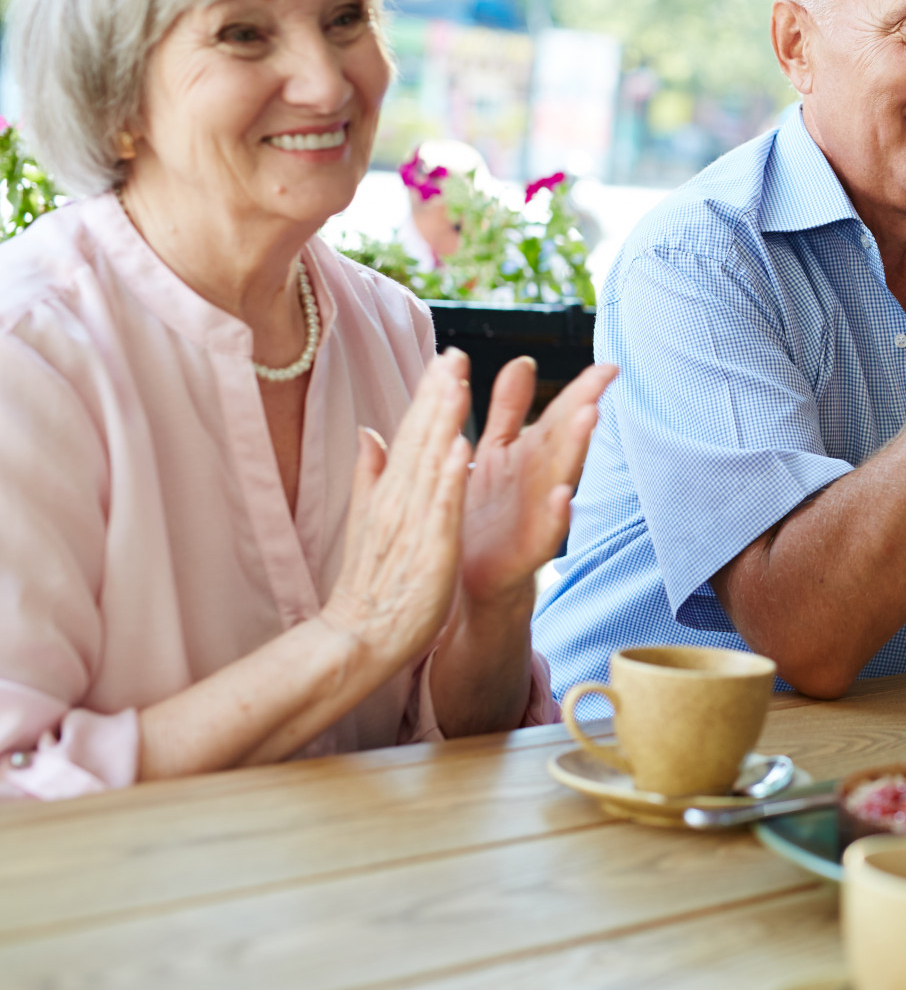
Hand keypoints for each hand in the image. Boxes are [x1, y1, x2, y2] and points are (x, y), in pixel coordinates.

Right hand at [320, 351, 473, 666]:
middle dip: (438, 393)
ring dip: (444, 422)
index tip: (447, 356)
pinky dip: (449, 478)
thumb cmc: (373, 583)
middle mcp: (399, 499)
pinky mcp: (429, 550)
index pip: (412, 433)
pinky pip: (440, 509)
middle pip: (419, 438)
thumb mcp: (370, 519)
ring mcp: (412, 523)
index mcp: (392, 491)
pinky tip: (463, 449)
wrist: (358, 638)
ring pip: (430, 463)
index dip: (430, 394)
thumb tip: (368, 432)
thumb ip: (370, 474)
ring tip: (458, 381)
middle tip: (454, 351)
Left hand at [459, 357, 617, 611]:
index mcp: (530, 454)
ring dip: (577, 449)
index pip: (561, 414)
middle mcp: (540, 480)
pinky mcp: (526, 551)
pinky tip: (563, 496)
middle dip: (583, 411)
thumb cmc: (484, 515)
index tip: (609, 367)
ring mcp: (537, 514)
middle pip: (566, 440)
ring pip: (562, 476)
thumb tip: (523, 361)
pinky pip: (545, 532)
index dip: (583, 389)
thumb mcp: (495, 452)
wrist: (466, 580)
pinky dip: (556, 515)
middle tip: (602, 383)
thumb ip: (509, 408)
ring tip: (590, 418)